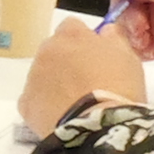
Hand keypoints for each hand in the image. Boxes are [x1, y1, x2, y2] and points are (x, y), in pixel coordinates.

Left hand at [16, 12, 150, 135]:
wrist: (98, 127)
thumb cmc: (118, 88)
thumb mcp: (128, 57)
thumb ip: (114, 38)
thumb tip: (106, 31)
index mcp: (71, 34)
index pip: (72, 27)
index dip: (84, 41)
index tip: (95, 57)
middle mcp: (47, 50)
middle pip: (54, 50)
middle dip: (66, 61)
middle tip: (86, 82)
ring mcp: (33, 77)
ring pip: (42, 74)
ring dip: (54, 83)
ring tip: (75, 103)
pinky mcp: (25, 103)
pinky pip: (33, 99)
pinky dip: (44, 105)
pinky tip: (61, 116)